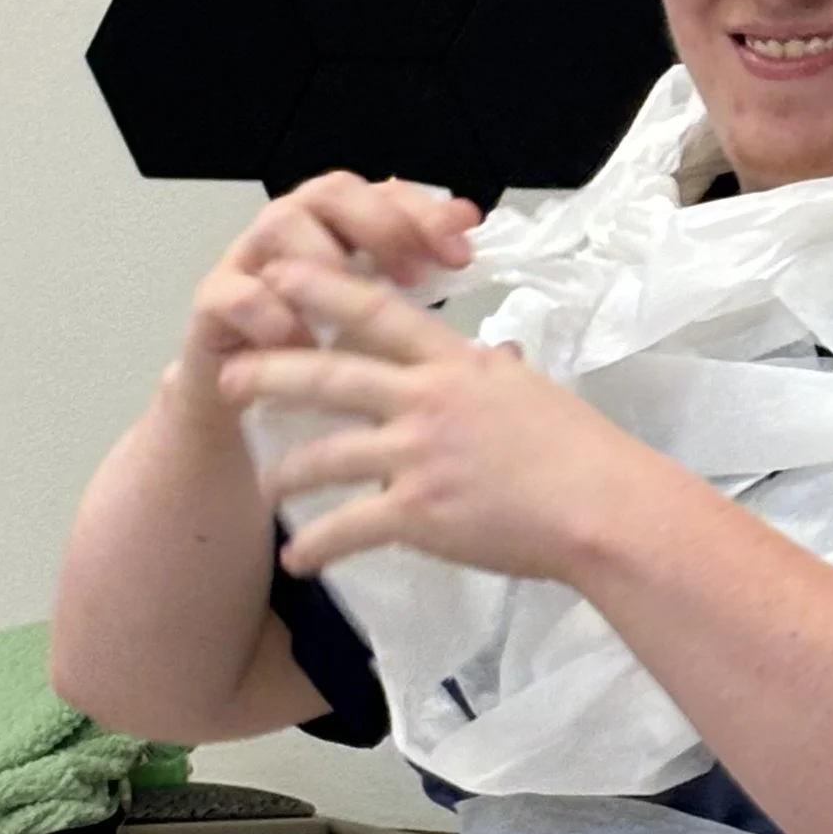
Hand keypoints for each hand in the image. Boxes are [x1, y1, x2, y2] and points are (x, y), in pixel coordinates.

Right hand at [172, 173, 479, 426]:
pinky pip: (237, 292)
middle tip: (413, 273)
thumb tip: (507, 349)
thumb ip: (436, 339)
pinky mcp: (213, 307)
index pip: (385, 196)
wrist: (248, 423)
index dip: (425, 213)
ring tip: (355, 309)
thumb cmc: (324, 377)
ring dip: (324, 259)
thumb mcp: (387, 355)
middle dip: (379, 223)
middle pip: (331, 191)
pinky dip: (273, 316)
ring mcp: (249, 264)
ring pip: (280, 223)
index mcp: (342, 236)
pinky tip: (305, 346)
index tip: (462, 247)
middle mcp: (295, 235)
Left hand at [216, 261, 672, 584]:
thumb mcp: (535, 394)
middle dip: (270, 371)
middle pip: (330, 374)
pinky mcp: (419, 512)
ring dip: (285, 471)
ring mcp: (419, 454)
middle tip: (229, 374)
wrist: (603, 509)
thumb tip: (497, 360)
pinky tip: (297, 560)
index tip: (278, 273)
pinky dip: (317, 547)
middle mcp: (428, 399)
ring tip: (259, 484)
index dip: (321, 288)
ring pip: (326, 454)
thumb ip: (497, 376)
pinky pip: (348, 528)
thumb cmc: (585, 455)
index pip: (377, 311)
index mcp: (457, 363)